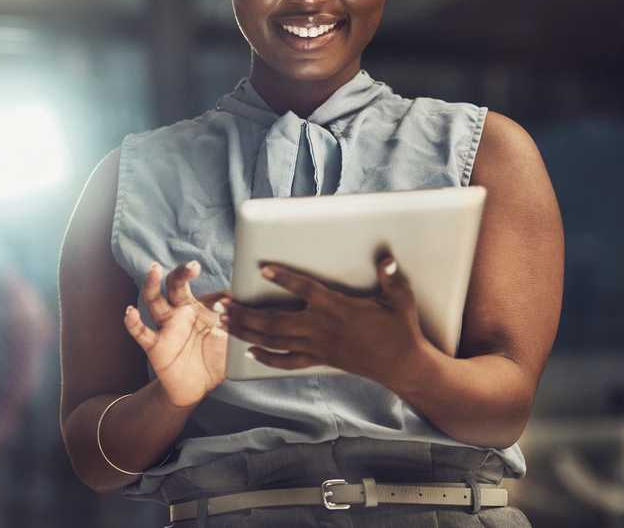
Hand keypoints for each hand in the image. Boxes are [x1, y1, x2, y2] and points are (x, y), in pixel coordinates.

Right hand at [123, 261, 230, 407]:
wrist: (196, 388)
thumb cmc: (214, 360)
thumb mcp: (230, 341)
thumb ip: (236, 323)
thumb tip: (243, 303)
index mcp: (199, 309)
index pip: (206, 294)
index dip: (218, 296)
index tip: (231, 299)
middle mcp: (180, 313)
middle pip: (175, 286)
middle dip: (181, 274)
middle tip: (192, 266)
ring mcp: (166, 328)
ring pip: (155, 301)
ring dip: (152, 284)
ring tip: (154, 269)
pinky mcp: (155, 346)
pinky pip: (141, 332)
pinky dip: (133, 322)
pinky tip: (130, 312)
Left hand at [225, 253, 429, 389]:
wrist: (402, 366)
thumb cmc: (401, 329)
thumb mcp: (401, 299)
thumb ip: (391, 278)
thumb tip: (385, 258)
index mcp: (338, 308)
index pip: (305, 289)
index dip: (284, 278)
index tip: (262, 268)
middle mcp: (322, 327)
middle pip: (275, 320)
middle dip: (245, 312)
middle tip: (220, 303)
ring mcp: (318, 346)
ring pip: (274, 340)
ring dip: (246, 331)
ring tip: (223, 322)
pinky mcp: (320, 360)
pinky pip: (288, 361)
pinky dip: (266, 358)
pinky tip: (248, 352)